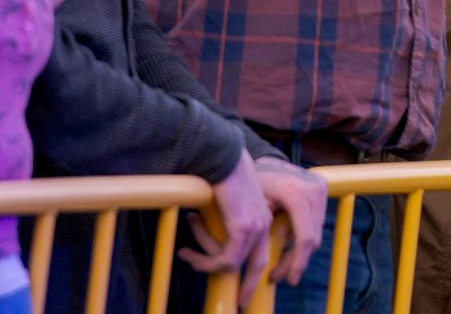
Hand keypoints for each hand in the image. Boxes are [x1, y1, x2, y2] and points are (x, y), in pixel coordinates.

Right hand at [179, 150, 275, 305]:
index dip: (250, 271)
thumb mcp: (224, 200)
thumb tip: (204, 230)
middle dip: (247, 286)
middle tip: (241, 303)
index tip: (233, 278)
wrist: (218, 152)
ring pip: (232, 264)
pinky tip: (187, 253)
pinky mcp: (243, 228)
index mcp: (263, 215)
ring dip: (206, 263)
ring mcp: (256, 226)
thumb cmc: (217, 170)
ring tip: (187, 254)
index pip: (260, 251)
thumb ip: (222, 220)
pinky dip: (205, 262)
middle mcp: (264, 223)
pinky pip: (225, 259)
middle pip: (257, 266)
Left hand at [254, 156, 327, 285]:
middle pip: (312, 237)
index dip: (298, 262)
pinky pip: (316, 221)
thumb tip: (261, 265)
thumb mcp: (256, 207)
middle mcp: (314, 188)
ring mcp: (320, 187)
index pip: (305, 237)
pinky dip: (303, 236)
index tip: (289, 280)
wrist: (263, 159)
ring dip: (300, 251)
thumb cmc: (254, 183)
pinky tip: (287, 245)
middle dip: (297, 260)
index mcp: (296, 193)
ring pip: (316, 231)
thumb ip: (262, 232)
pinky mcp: (323, 187)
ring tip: (281, 265)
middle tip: (279, 276)